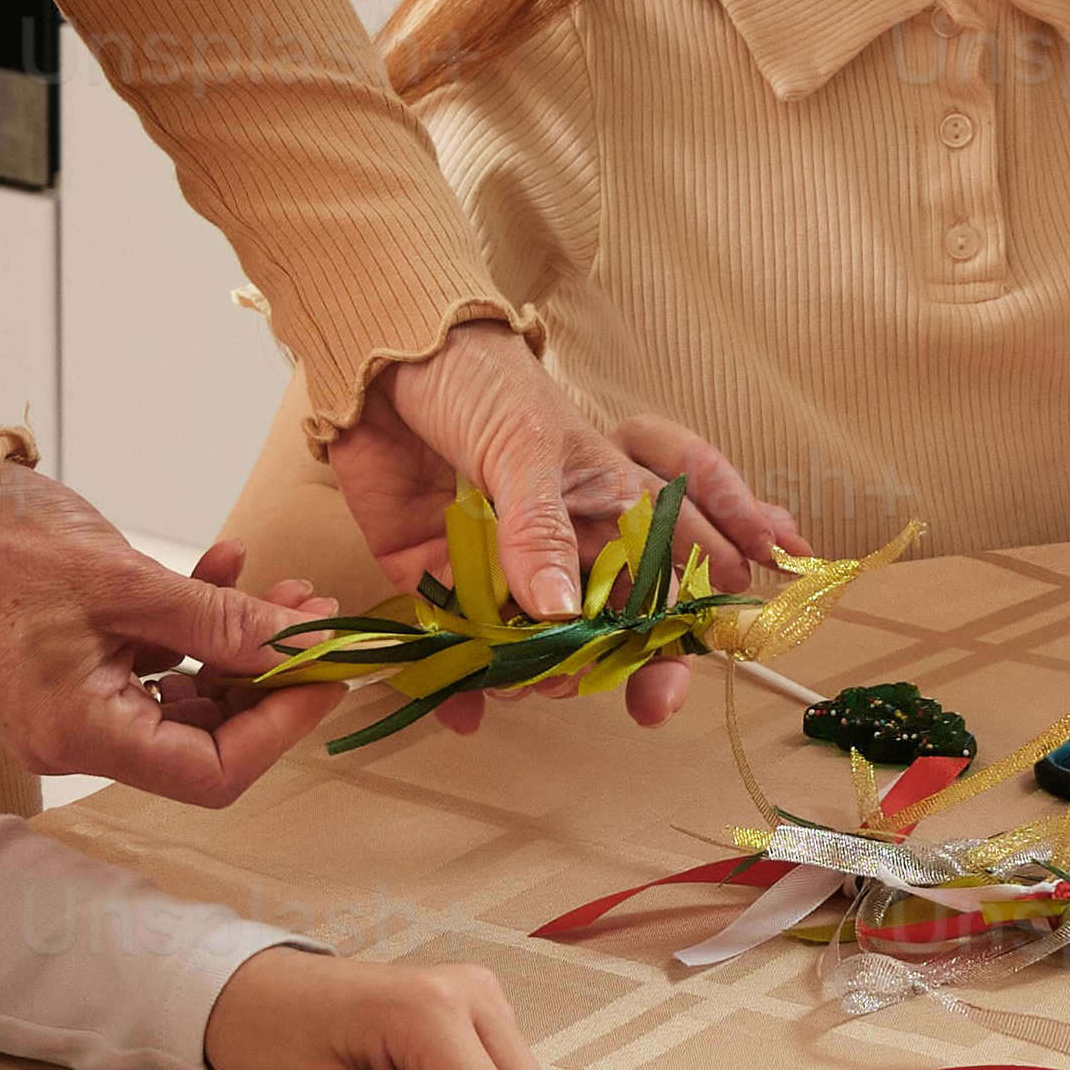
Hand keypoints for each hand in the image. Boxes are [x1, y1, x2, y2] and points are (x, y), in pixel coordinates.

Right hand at [0, 468, 348, 809]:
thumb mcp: (125, 581)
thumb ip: (217, 621)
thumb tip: (301, 646)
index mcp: (82, 734)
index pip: (209, 772)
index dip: (279, 727)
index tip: (326, 672)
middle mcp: (77, 737)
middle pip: (204, 739)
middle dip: (269, 679)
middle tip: (319, 622)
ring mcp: (74, 705)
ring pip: (187, 696)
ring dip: (240, 645)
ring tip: (286, 590)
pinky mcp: (73, 670)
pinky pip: (155, 663)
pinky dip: (195, 625)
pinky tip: (225, 565)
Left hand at [322, 333, 808, 729]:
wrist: (379, 359)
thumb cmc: (479, 379)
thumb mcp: (528, 445)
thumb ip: (543, 530)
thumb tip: (562, 614)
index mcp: (610, 503)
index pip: (672, 570)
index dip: (690, 622)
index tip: (687, 675)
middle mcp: (565, 543)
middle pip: (612, 624)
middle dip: (624, 668)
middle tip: (628, 700)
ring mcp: (504, 566)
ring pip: (538, 647)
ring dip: (538, 678)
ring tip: (525, 683)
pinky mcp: (441, 579)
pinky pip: (459, 646)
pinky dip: (462, 686)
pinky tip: (467, 710)